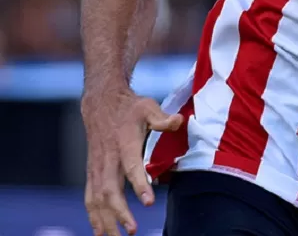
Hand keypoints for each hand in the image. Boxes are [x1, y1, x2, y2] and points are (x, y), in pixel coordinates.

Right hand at [81, 89, 183, 235]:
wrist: (101, 104)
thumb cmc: (130, 108)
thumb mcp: (148, 107)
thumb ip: (162, 118)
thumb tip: (179, 121)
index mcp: (124, 144)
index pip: (131, 167)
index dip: (139, 184)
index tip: (148, 202)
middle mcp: (108, 160)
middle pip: (109, 191)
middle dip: (119, 213)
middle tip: (133, 231)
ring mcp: (97, 168)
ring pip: (96, 200)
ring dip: (105, 221)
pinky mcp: (92, 173)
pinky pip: (90, 199)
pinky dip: (94, 217)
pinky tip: (101, 233)